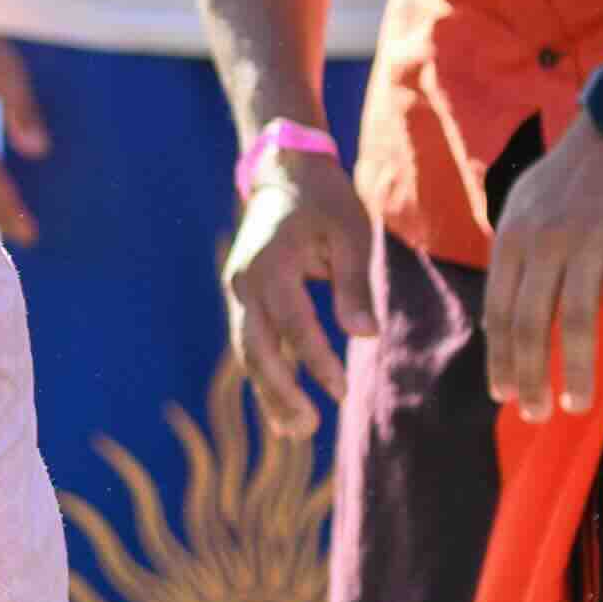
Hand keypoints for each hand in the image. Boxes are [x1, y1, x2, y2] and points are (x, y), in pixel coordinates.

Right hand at [226, 146, 375, 441]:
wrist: (283, 170)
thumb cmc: (325, 201)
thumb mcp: (351, 233)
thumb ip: (354, 285)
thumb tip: (364, 337)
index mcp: (272, 263)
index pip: (293, 323)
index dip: (316, 360)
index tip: (341, 391)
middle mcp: (245, 281)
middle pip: (256, 348)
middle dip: (280, 391)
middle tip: (308, 427)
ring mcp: (238, 289)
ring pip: (247, 352)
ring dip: (267, 392)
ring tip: (294, 431)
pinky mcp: (242, 296)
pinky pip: (248, 343)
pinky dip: (263, 375)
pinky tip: (280, 407)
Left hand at [480, 122, 602, 423]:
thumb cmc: (572, 175)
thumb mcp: (523, 206)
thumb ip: (513, 256)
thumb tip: (503, 315)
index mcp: (512, 238)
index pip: (499, 311)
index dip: (500, 358)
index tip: (504, 395)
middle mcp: (542, 242)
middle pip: (529, 324)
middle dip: (530, 376)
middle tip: (537, 414)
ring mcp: (586, 240)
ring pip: (574, 319)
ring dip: (574, 369)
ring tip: (577, 404)